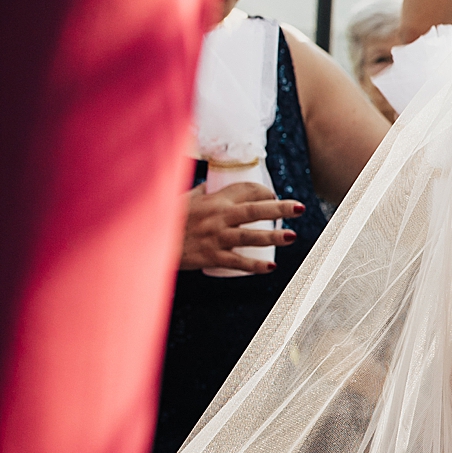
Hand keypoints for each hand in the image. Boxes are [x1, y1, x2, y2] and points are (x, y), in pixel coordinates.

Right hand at [180, 182, 302, 272]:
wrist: (149, 242)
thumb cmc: (168, 218)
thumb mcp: (186, 198)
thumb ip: (203, 192)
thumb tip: (216, 184)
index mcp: (213, 199)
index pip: (245, 189)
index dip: (263, 190)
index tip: (273, 194)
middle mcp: (217, 216)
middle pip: (255, 210)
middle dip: (280, 208)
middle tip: (300, 208)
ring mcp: (215, 237)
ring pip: (250, 236)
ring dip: (273, 237)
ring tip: (292, 237)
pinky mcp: (211, 257)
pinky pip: (237, 262)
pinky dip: (255, 266)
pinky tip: (271, 267)